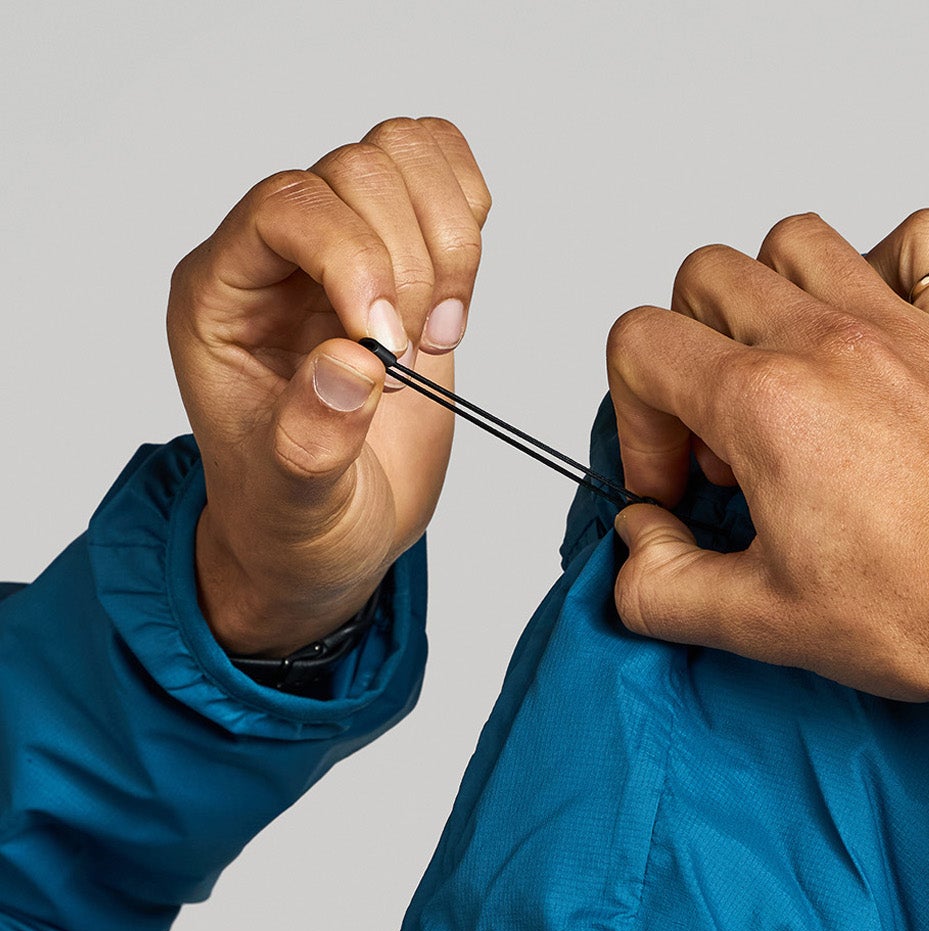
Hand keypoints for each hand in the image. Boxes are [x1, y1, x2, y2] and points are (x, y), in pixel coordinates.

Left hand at [168, 117, 490, 656]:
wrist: (328, 538)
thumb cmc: (295, 521)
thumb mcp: (295, 505)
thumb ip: (310, 439)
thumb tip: (352, 364)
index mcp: (221, 297)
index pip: (287, 206)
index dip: (353, 259)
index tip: (388, 349)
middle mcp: (275, 255)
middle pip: (356, 172)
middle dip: (408, 266)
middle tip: (410, 359)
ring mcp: (339, 246)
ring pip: (402, 155)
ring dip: (446, 245)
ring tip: (433, 336)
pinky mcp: (399, 253)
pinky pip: (440, 169)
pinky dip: (467, 221)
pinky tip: (452, 305)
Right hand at [606, 209, 928, 721]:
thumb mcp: (763, 625)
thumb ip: (664, 585)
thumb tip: (639, 545)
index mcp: (766, 405)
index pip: (641, 345)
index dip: (637, 422)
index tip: (680, 487)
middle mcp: (829, 342)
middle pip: (706, 278)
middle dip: (690, 356)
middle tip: (728, 443)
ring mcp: (904, 325)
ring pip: (798, 240)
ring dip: (771, 296)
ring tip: (790, 377)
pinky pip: (925, 239)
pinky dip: (890, 262)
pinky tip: (880, 328)